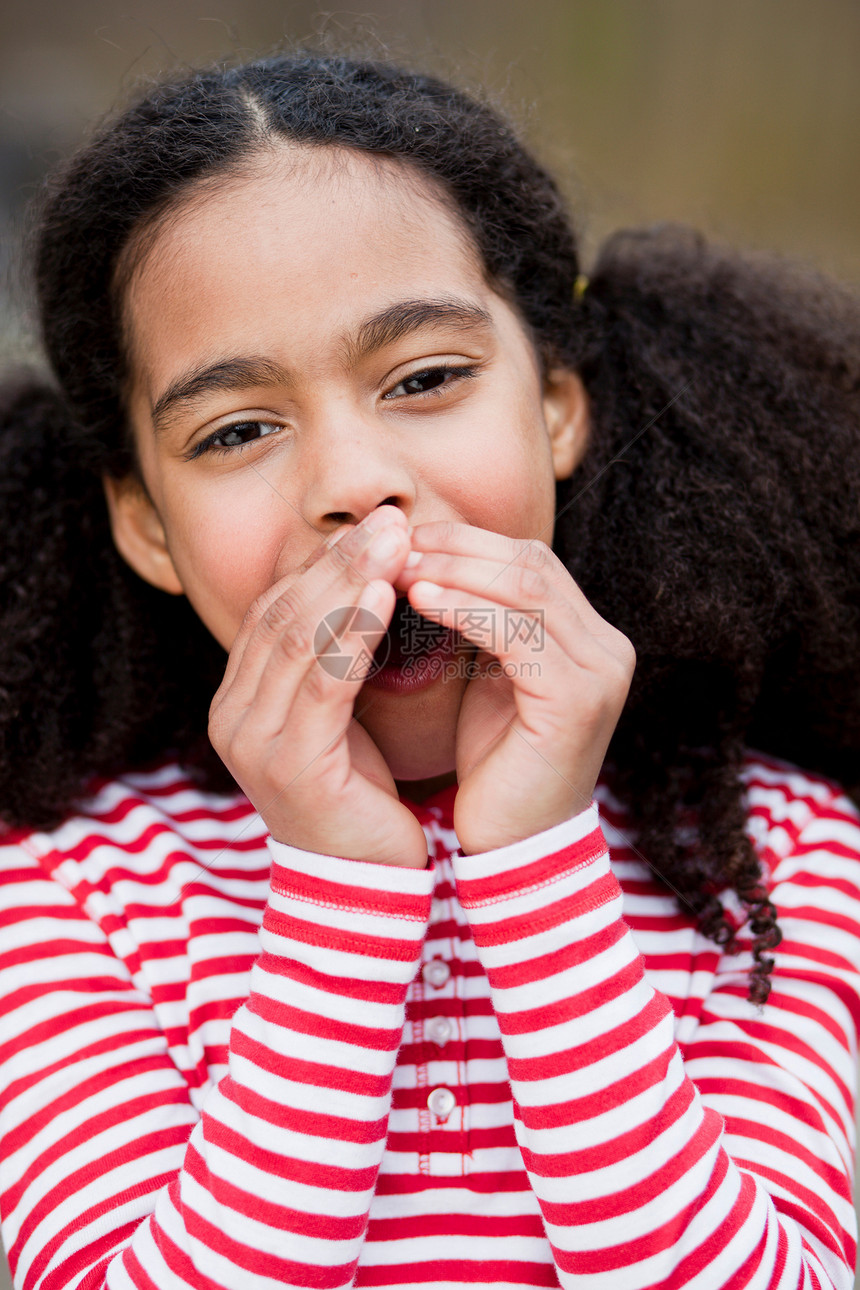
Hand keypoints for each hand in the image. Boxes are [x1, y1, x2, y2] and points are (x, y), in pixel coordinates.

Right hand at [208, 506, 428, 867]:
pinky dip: (353, 633)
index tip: (374, 525)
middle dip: (338, 559)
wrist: (362, 883)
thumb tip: (366, 576)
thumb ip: (335, 656)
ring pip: (299, 639)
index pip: (274, 610)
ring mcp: (255, 741)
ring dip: (349, 582)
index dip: (322, 562)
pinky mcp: (291, 765)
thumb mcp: (339, 714)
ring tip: (394, 541)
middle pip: (282, 614)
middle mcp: (233, 715)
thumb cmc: (359, 794)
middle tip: (390, 518)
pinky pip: (324, 683)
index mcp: (239, 699)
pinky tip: (386, 597)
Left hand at [396, 522, 634, 854]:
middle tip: (393, 544)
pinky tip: (418, 600)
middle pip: (531, 563)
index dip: (467, 542)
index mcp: (589, 638)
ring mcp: (600, 673)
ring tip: (398, 566)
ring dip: (455, 570)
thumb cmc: (495, 765)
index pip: (530, 561)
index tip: (403, 539)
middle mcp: (607, 648)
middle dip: (458, 546)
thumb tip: (426, 558)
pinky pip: (516, 633)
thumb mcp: (488, 678)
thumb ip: (481, 623)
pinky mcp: (577, 701)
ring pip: (526, 588)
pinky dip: (464, 608)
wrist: (516, 847)